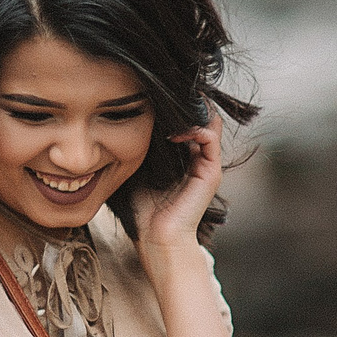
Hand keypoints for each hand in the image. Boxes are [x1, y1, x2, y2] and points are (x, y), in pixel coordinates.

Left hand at [132, 112, 223, 257]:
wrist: (156, 239)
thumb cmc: (144, 211)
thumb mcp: (139, 172)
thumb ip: (141, 150)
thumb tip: (125, 123)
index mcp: (185, 160)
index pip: (188, 123)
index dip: (174, 110)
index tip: (155, 101)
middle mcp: (199, 160)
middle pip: (201, 119)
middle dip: (184, 106)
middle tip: (163, 97)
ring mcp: (208, 166)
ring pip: (208, 123)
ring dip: (189, 114)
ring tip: (168, 114)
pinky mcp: (211, 173)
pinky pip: (209, 138)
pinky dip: (194, 129)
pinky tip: (173, 134)